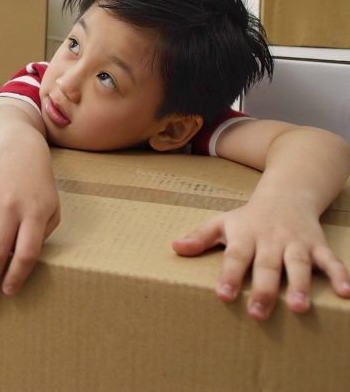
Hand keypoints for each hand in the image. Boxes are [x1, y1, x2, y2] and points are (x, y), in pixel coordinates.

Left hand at [172, 200, 349, 320]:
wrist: (286, 194)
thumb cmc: (249, 217)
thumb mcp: (222, 222)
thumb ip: (200, 237)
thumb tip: (175, 248)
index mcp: (245, 235)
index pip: (235, 257)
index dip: (229, 276)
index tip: (223, 296)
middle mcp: (271, 240)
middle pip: (266, 266)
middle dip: (264, 290)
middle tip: (257, 314)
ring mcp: (296, 243)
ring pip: (298, 264)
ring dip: (299, 285)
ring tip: (299, 308)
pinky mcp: (318, 245)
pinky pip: (330, 260)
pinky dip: (340, 275)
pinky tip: (346, 293)